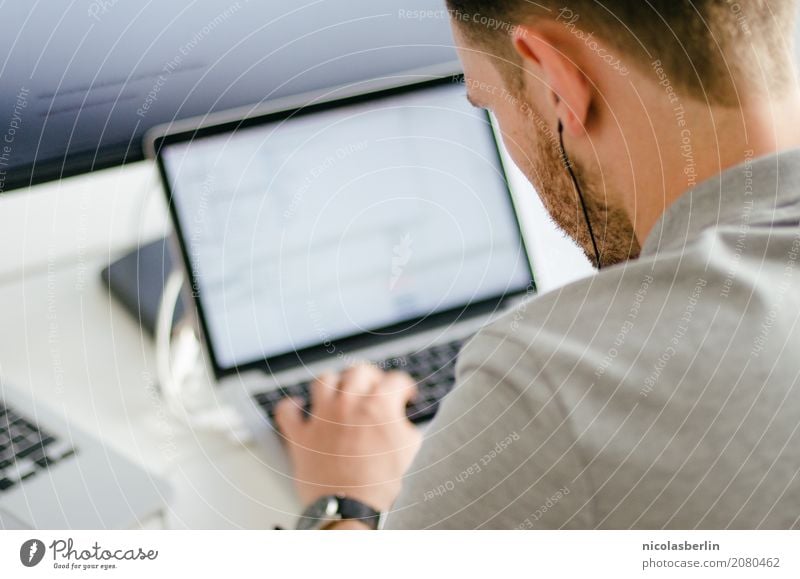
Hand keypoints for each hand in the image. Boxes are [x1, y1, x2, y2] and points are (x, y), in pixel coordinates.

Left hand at [275, 363, 422, 512]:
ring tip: (341, 392)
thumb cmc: (383, 486)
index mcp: (378, 407)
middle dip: (372, 377)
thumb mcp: (410, 451)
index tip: (404, 396)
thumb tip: (402, 420)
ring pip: (324, 380)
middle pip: (359, 371)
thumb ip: (406, 427)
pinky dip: (291, 406)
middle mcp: (348, 405)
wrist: (352, 510)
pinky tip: (299, 406)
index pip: (395, 380)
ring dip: (335, 383)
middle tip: (376, 389)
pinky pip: (286, 411)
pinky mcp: (300, 437)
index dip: (404, 387)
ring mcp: (321, 419)